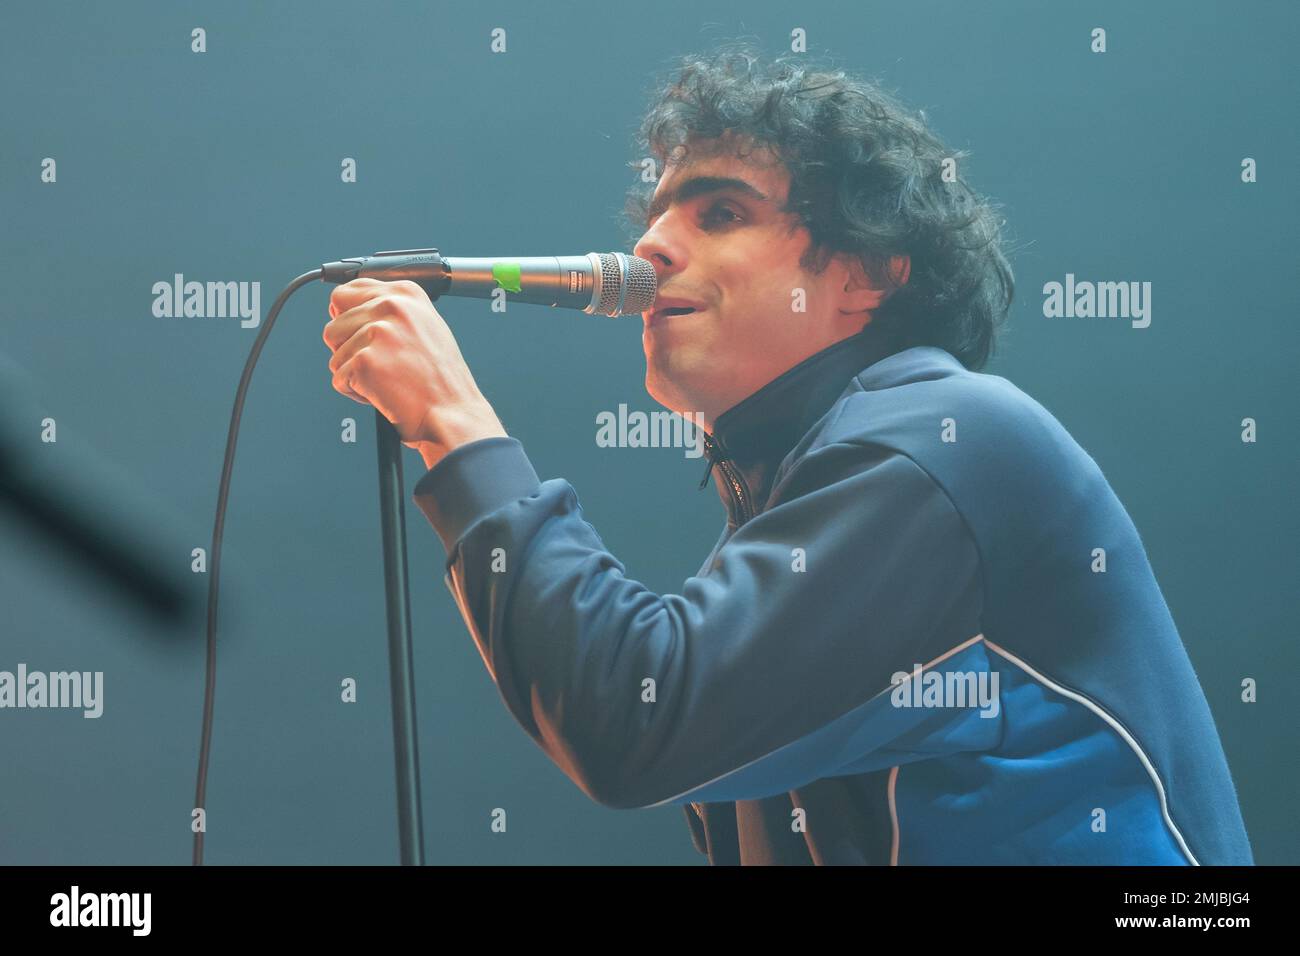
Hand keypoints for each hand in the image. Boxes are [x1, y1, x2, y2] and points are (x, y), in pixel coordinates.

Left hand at [323, 278, 506, 468]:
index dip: (347, 319)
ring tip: (387, 379)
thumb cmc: (442, 381)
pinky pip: (338, 378)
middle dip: (349, 349)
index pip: (346, 293)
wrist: (452, 414)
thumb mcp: (426, 327)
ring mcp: (378, 332)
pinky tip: (384, 392)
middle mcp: (392, 306)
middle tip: (381, 364)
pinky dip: (356, 393)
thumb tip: (351, 309)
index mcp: (406, 294)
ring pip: (334, 353)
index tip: (361, 335)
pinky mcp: (364, 360)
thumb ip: (390, 312)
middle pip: (334, 325)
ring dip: (353, 372)